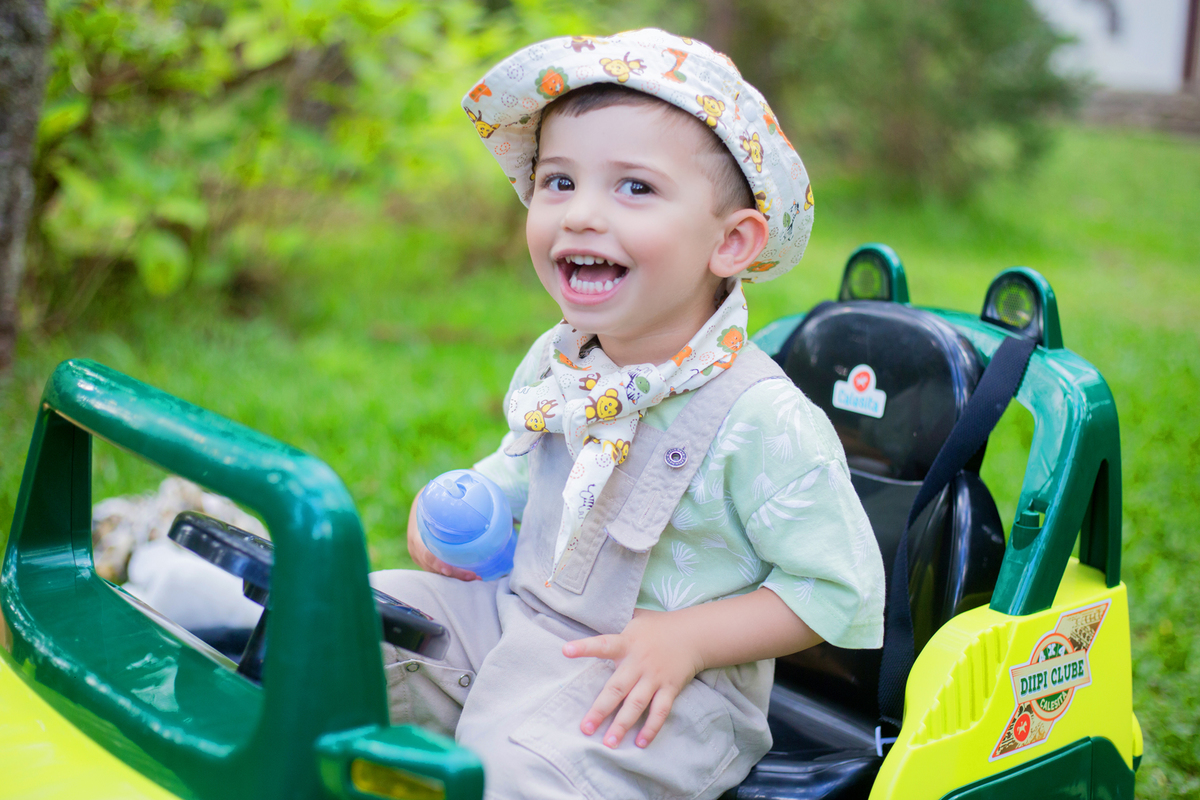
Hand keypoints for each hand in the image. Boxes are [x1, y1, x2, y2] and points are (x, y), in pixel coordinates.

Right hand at [406, 489, 478, 580]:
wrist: (428, 501)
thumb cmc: (440, 494)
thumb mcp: (445, 488)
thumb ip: (459, 485)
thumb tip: (476, 475)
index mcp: (417, 529)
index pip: (424, 551)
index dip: (436, 562)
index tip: (449, 569)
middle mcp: (415, 544)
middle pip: (432, 566)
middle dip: (452, 574)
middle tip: (474, 576)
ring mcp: (420, 554)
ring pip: (435, 571)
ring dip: (455, 577)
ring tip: (476, 577)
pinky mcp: (427, 560)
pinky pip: (438, 570)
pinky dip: (453, 575)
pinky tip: (471, 576)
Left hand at [562, 609, 703, 748]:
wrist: (694, 634)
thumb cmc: (658, 626)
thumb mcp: (636, 618)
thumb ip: (615, 623)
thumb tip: (591, 615)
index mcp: (627, 643)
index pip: (603, 644)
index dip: (584, 647)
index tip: (565, 651)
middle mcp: (639, 662)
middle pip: (617, 688)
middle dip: (600, 709)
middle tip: (586, 728)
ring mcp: (655, 677)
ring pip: (636, 704)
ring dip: (622, 725)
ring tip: (609, 743)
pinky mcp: (670, 688)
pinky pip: (660, 711)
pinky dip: (651, 727)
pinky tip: (640, 743)